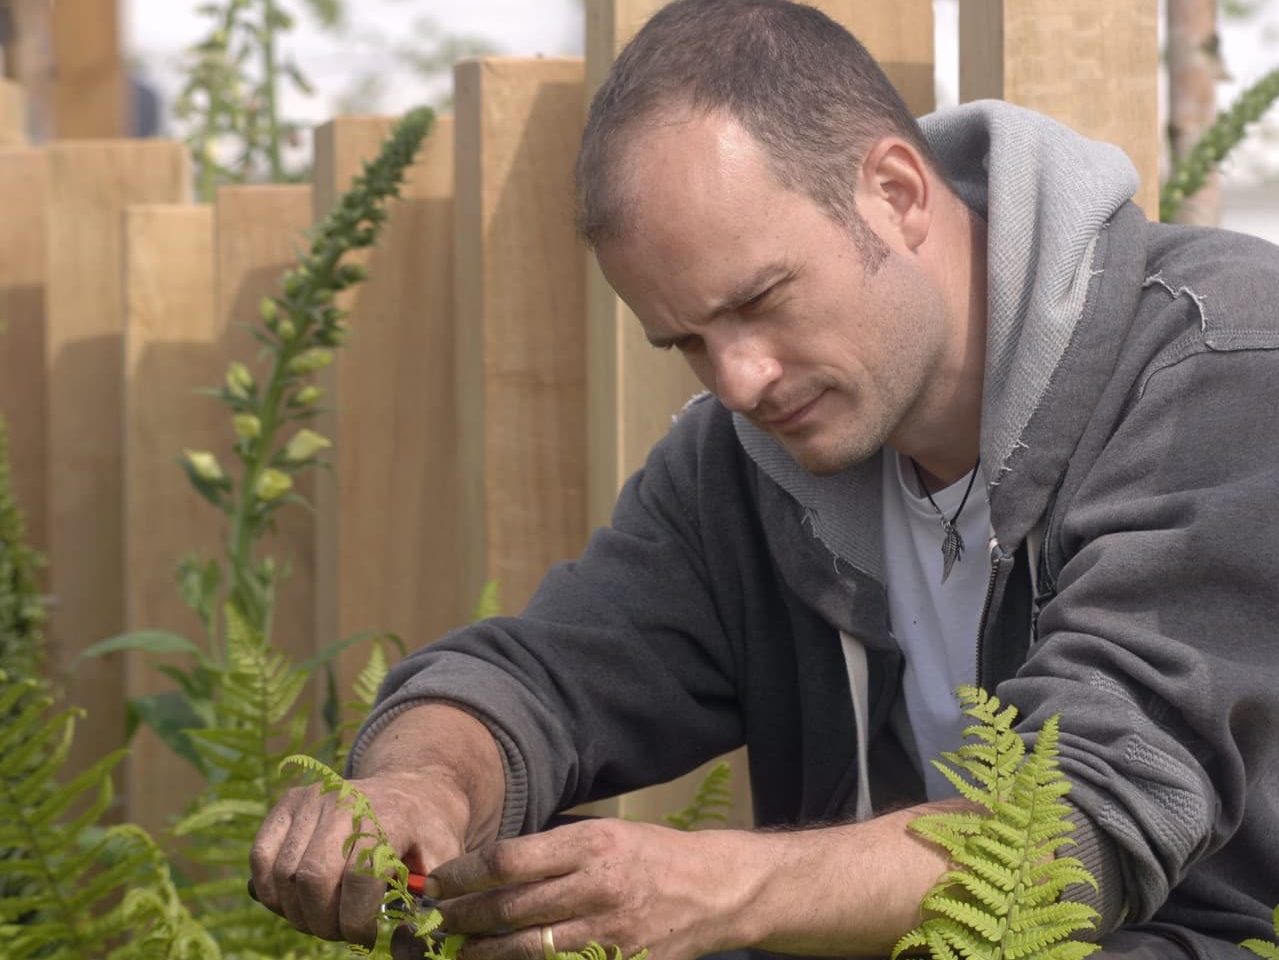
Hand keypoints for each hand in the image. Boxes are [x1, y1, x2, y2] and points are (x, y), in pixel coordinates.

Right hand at [250, 771, 471, 945]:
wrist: (411, 789)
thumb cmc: (427, 833)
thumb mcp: (444, 861)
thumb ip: (430, 902)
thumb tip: (405, 941)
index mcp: (390, 814)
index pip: (358, 878)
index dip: (356, 921)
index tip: (367, 935)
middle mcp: (346, 799)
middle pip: (312, 879)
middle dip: (323, 922)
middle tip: (341, 932)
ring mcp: (313, 798)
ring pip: (283, 875)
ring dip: (298, 913)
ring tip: (324, 918)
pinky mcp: (289, 802)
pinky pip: (260, 857)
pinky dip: (271, 892)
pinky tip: (298, 902)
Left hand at [417, 818, 753, 959]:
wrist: (714, 890)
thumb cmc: (651, 854)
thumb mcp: (606, 832)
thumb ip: (554, 848)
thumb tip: (491, 864)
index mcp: (591, 845)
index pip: (509, 861)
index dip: (465, 874)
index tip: (441, 881)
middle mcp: (597, 887)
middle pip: (510, 908)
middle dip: (463, 916)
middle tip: (434, 920)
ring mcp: (609, 933)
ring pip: (528, 949)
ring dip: (483, 952)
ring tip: (457, 950)